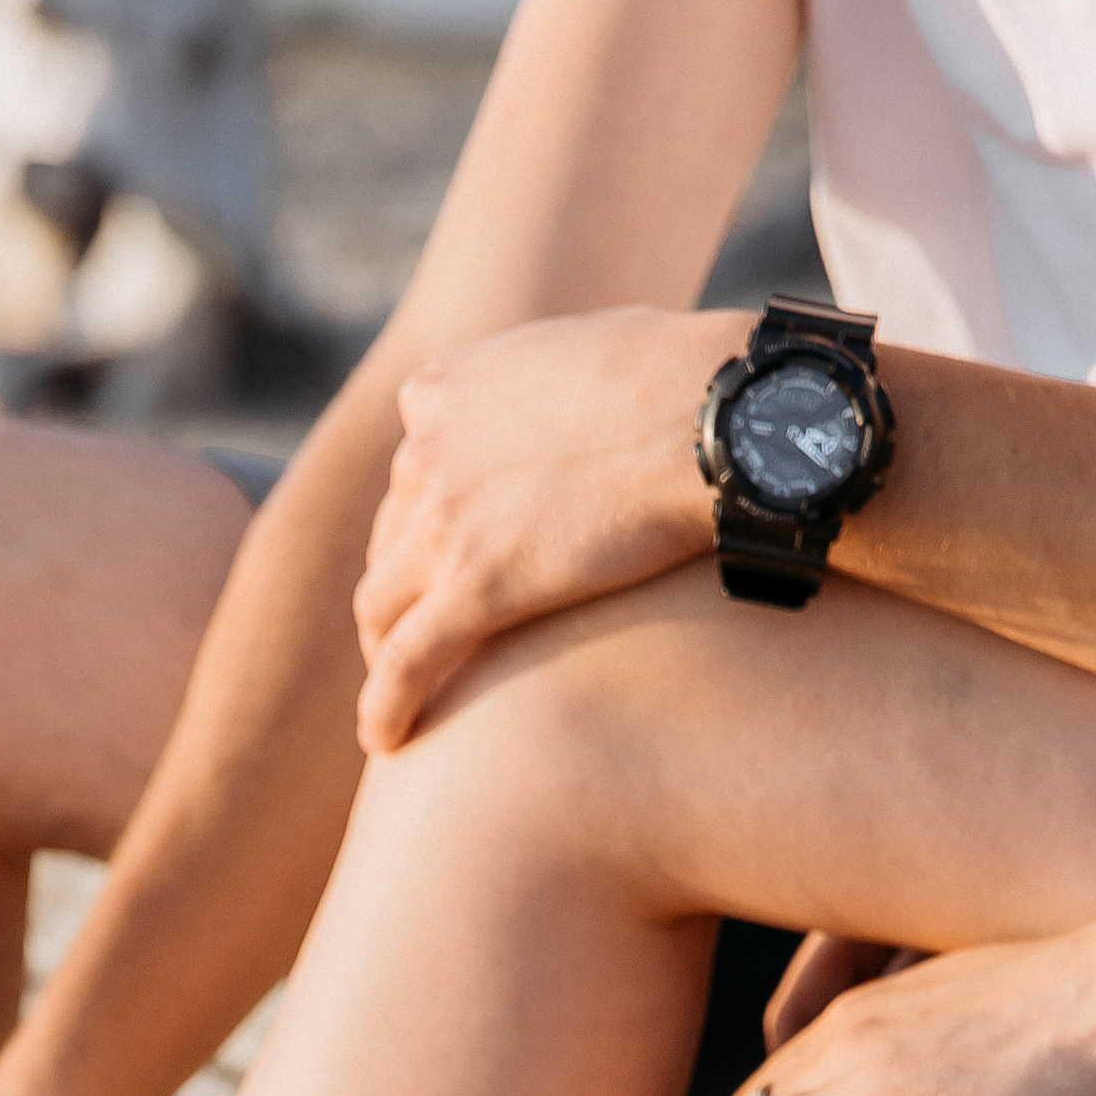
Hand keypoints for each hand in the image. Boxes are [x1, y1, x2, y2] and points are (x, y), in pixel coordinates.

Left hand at [353, 306, 739, 752]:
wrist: (715, 419)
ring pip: (380, 606)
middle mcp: (424, 449)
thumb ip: (542, 382)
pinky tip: (386, 743)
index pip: (413, 471)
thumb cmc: (683, 379)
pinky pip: (405, 662)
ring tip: (403, 697)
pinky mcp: (473, 585)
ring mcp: (441, 519)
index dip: (425, 522)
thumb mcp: (583, 351)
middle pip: (391, 540)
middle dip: (402, 591)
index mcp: (443, 390)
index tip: (445, 559)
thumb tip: (573, 400)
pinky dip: (384, 706)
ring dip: (384, 653)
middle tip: (421, 638)